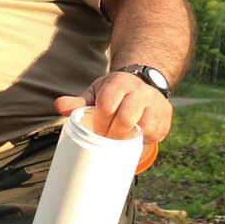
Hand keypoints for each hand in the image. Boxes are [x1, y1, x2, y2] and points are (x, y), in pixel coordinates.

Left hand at [54, 71, 173, 142]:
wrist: (143, 85)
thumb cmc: (112, 94)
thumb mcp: (95, 94)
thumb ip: (78, 102)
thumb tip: (59, 107)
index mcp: (119, 83)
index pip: (106, 105)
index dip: (99, 121)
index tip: (96, 130)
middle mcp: (140, 91)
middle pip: (125, 118)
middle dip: (112, 133)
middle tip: (105, 139)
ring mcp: (156, 104)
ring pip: (143, 128)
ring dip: (128, 138)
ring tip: (118, 140)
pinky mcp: (165, 119)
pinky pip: (154, 135)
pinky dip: (142, 140)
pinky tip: (133, 139)